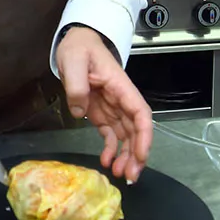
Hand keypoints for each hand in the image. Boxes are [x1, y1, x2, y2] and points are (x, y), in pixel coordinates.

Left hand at [56, 26, 152, 182]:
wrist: (76, 43)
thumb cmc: (79, 48)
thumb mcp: (74, 61)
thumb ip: (77, 85)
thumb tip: (80, 111)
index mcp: (121, 87)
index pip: (140, 114)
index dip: (144, 136)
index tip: (141, 155)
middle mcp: (121, 100)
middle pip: (136, 130)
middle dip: (137, 154)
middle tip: (130, 176)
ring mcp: (113, 108)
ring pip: (126, 136)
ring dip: (126, 156)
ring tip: (119, 174)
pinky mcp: (102, 113)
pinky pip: (110, 135)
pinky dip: (110, 149)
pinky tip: (106, 162)